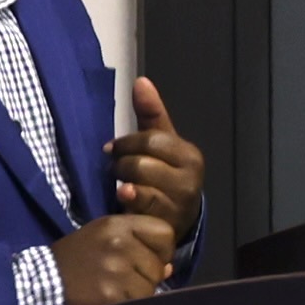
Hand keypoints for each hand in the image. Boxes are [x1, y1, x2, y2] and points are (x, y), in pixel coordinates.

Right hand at [53, 209, 178, 304]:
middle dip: (148, 275)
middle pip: (159, 264)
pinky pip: (138, 302)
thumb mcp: (103, 236)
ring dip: (138, 292)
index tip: (147, 258)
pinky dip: (128, 304)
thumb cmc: (77, 258)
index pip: (165, 233)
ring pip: (151, 286)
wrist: (43, 281)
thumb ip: (137, 243)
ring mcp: (115, 270)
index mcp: (117, 224)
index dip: (161, 249)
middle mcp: (118, 243)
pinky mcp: (110, 294)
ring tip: (115, 288)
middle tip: (124, 278)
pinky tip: (111, 300)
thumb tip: (169, 267)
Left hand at [104, 74, 203, 251]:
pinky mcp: (168, 224)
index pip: (151, 140)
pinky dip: (129, 201)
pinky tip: (125, 200)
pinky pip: (141, 208)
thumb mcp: (160, 143)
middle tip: (116, 170)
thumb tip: (140, 81)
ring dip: (123, 184)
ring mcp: (181, 204)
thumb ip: (150, 114)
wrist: (175, 218)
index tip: (112, 149)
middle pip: (142, 162)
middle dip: (122, 165)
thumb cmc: (164, 175)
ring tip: (122, 186)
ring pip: (140, 184)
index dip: (126, 143)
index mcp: (189, 155)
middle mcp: (191, 179)